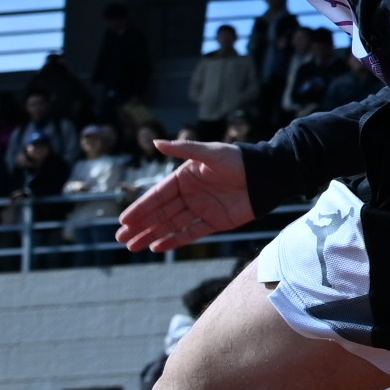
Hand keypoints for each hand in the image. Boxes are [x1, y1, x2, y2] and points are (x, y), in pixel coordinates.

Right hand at [117, 139, 251, 253]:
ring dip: (152, 235)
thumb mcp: (210, 153)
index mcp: (185, 178)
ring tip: (133, 246)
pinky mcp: (216, 222)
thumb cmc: (239, 160)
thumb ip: (183, 148)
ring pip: (171, 225)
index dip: (140, 208)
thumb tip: (155, 142)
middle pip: (160, 213)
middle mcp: (190, 195)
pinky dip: (174, 241)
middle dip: (140, 225)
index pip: (157, 196)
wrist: (268, 176)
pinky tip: (157, 247)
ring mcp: (202, 209)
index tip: (123, 220)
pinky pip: (191, 233)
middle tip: (121, 238)